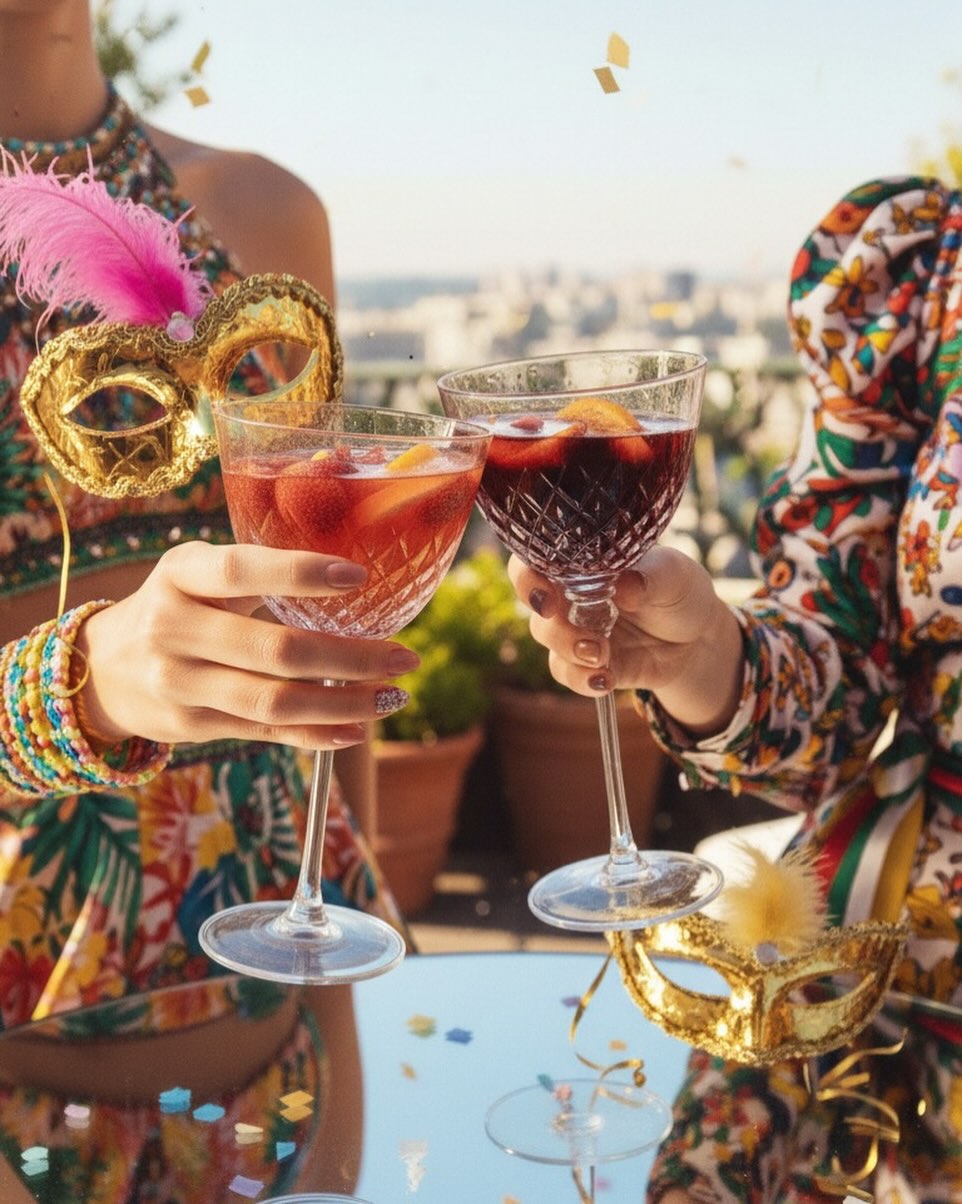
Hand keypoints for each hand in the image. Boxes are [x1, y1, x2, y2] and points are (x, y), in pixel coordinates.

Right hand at [75, 542, 419, 750]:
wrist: (102, 668)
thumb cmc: (177, 606)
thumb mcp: (197, 573)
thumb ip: (257, 572)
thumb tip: (354, 577)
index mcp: (180, 574)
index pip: (240, 571)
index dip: (300, 574)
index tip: (359, 577)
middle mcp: (172, 628)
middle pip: (277, 651)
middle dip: (352, 658)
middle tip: (406, 657)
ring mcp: (178, 683)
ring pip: (276, 701)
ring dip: (345, 703)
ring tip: (392, 697)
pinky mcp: (189, 725)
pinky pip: (265, 732)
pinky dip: (317, 732)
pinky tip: (356, 726)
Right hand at [507, 546, 743, 736]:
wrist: (697, 638)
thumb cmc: (679, 590)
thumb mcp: (674, 576)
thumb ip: (650, 577)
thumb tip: (626, 586)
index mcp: (583, 562)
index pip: (536, 561)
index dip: (528, 577)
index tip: (546, 596)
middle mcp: (571, 594)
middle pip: (537, 606)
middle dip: (554, 625)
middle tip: (585, 635)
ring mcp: (576, 630)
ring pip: (548, 640)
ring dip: (569, 650)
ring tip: (601, 656)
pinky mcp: (587, 663)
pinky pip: (568, 674)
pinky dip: (581, 680)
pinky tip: (605, 680)